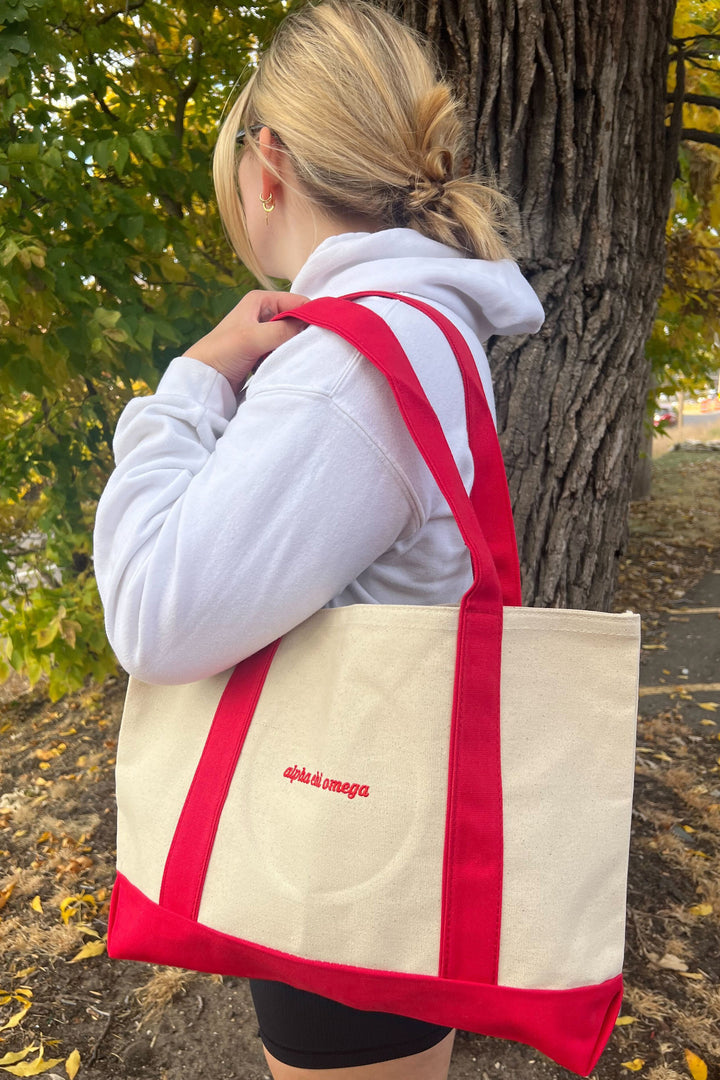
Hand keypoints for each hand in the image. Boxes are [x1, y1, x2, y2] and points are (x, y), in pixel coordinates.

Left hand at [182, 290, 309, 391]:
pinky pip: (284, 350)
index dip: (313, 315)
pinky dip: (288, 356)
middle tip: (318, 348)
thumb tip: (312, 328)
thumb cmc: (222, 352)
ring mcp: (264, 332)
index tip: (327, 332)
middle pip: (297, 320)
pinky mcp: (263, 350)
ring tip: (305, 357)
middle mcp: (264, 312)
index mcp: (261, 300)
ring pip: (292, 336)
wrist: (204, 378)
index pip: (298, 302)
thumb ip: (282, 330)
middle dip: (306, 333)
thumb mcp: (253, 337)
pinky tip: (292, 364)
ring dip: (297, 347)